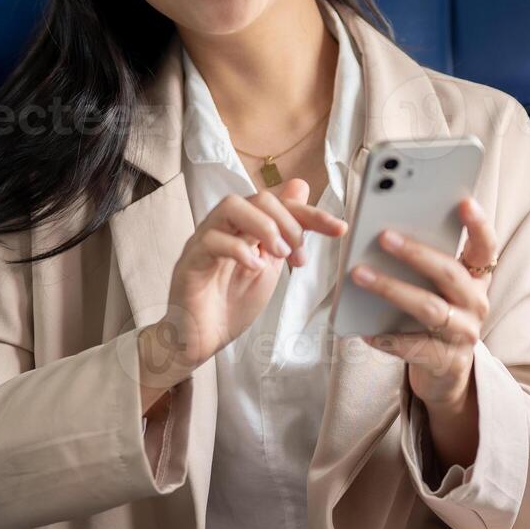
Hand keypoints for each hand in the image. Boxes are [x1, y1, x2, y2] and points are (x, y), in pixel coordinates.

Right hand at [159, 177, 347, 366]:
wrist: (200, 340)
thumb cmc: (230, 303)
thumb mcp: (269, 265)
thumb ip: (283, 232)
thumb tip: (300, 188)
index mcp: (243, 228)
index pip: (279, 205)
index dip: (311, 213)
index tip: (339, 229)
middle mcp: (223, 228)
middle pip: (257, 197)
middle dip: (288, 222)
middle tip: (297, 255)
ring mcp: (203, 242)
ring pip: (231, 206)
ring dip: (264, 227)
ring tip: (278, 255)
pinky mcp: (190, 262)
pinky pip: (211, 240)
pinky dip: (239, 250)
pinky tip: (254, 267)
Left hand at [349, 195, 494, 409]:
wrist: (445, 373)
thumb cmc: (434, 318)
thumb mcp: (438, 289)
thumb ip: (424, 264)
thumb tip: (385, 230)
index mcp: (477, 279)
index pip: (485, 247)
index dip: (477, 225)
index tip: (463, 202)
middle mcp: (476, 304)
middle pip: (449, 273)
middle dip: (416, 253)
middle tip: (384, 236)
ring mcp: (464, 334)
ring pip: (429, 308)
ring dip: (392, 289)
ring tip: (360, 274)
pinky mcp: (447, 361)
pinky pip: (414, 347)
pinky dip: (388, 338)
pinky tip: (365, 330)